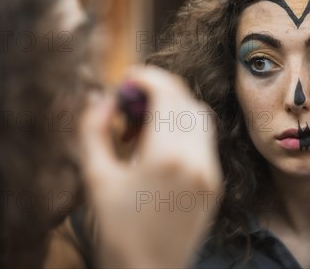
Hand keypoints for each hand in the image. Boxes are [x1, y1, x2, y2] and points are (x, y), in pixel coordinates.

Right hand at [79, 66, 222, 267]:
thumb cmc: (116, 232)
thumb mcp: (95, 179)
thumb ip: (94, 131)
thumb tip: (102, 99)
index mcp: (166, 156)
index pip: (167, 93)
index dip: (146, 77)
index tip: (127, 78)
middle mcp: (197, 160)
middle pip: (186, 100)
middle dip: (159, 89)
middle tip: (131, 99)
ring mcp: (211, 172)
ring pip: (200, 117)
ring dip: (174, 107)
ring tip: (143, 123)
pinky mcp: (215, 184)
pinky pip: (205, 140)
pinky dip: (185, 128)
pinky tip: (159, 144)